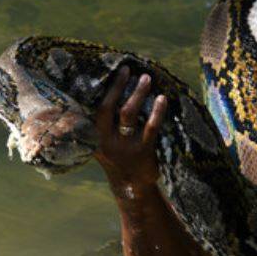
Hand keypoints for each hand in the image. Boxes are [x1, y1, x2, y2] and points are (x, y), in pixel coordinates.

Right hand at [94, 66, 167, 192]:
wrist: (131, 186)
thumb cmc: (118, 158)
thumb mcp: (103, 143)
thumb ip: (101, 125)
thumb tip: (109, 92)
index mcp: (94, 136)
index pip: (94, 108)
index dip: (103, 89)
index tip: (112, 71)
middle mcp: (105, 140)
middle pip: (108, 108)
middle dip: (117, 86)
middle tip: (128, 69)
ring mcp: (124, 146)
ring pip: (128, 114)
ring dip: (137, 94)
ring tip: (146, 78)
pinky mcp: (143, 151)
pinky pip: (150, 127)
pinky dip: (157, 111)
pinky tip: (162, 99)